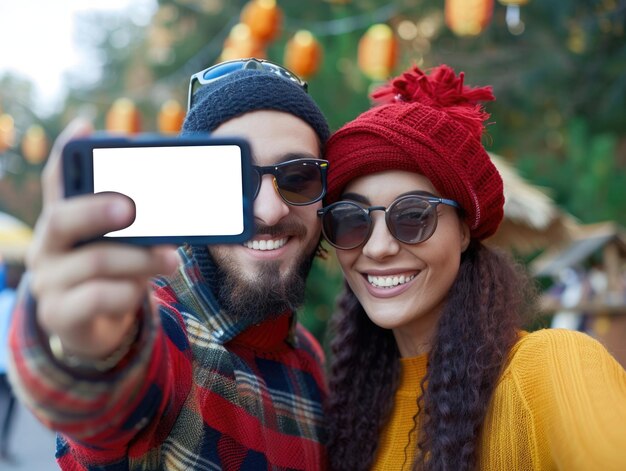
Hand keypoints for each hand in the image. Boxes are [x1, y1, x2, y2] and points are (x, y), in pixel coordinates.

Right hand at [26, 120, 178, 359]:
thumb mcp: (126, 245)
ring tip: (170, 259)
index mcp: (64, 220)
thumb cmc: (116, 273)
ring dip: (140, 259)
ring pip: (94, 261)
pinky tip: (140, 290)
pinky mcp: (59, 314)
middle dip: (98, 209)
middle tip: (132, 208)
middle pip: (60, 219)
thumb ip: (141, 224)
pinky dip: (128, 292)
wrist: (96, 327)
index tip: (85, 126)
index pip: (56, 181)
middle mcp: (47, 246)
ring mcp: (48, 281)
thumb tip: (183, 204)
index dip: (65, 153)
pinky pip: (98, 298)